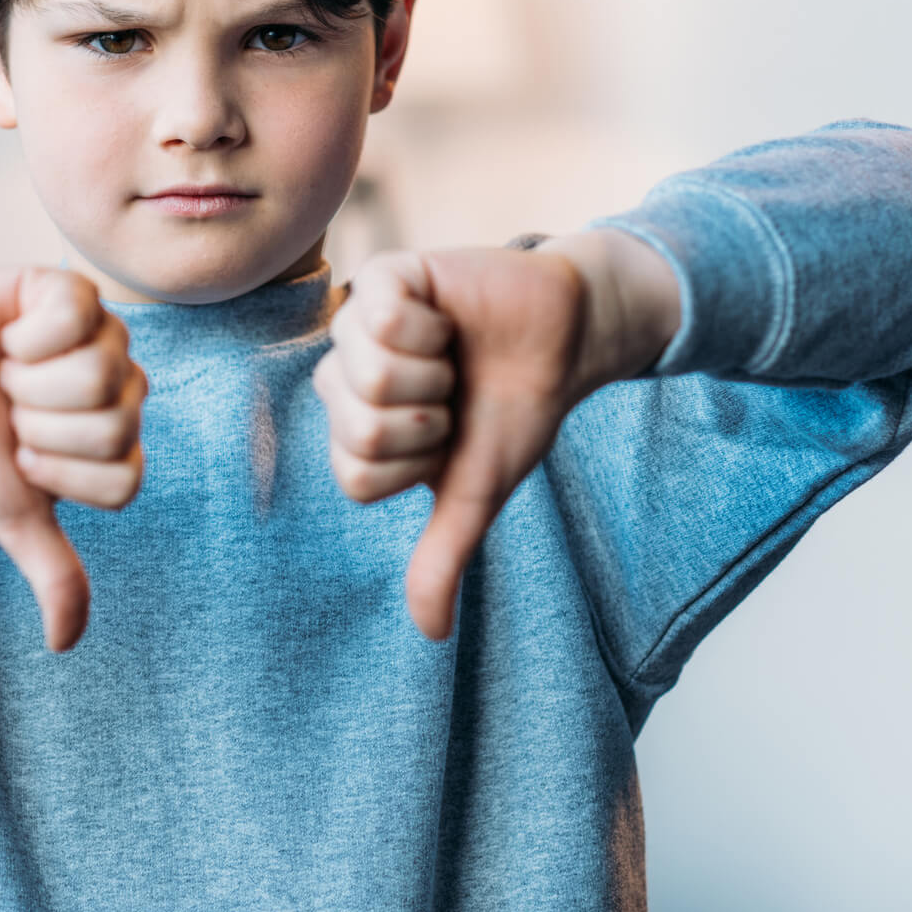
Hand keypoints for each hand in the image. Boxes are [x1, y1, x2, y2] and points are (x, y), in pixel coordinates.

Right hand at [0, 267, 147, 652]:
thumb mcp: (8, 512)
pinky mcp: (70, 289)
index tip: (19, 457)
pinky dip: (27, 335)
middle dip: (39, 429)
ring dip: (30, 383)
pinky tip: (7, 335)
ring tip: (5, 373)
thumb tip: (66, 645)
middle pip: (113, 428)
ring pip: (99, 376)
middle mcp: (119, 385)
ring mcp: (101, 334)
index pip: (121, 480)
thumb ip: (52, 572)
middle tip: (8, 410)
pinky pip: (77, 318)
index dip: (56, 476)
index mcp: (114, 440)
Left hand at [317, 233, 673, 641]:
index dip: (417, 465)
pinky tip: (445, 319)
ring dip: (432, 375)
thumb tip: (431, 635)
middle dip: (427, 423)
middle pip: (359, 429)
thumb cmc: (513, 412)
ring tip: (450, 357)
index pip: (357, 474)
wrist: (567, 340)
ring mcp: (358, 324)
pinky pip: (382, 315)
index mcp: (355, 429)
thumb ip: (443, 557)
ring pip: (367, 375)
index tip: (447, 439)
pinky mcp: (384, 276)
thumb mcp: (476, 493)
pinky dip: (430, 328)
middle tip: (451, 396)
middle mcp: (345, 376)